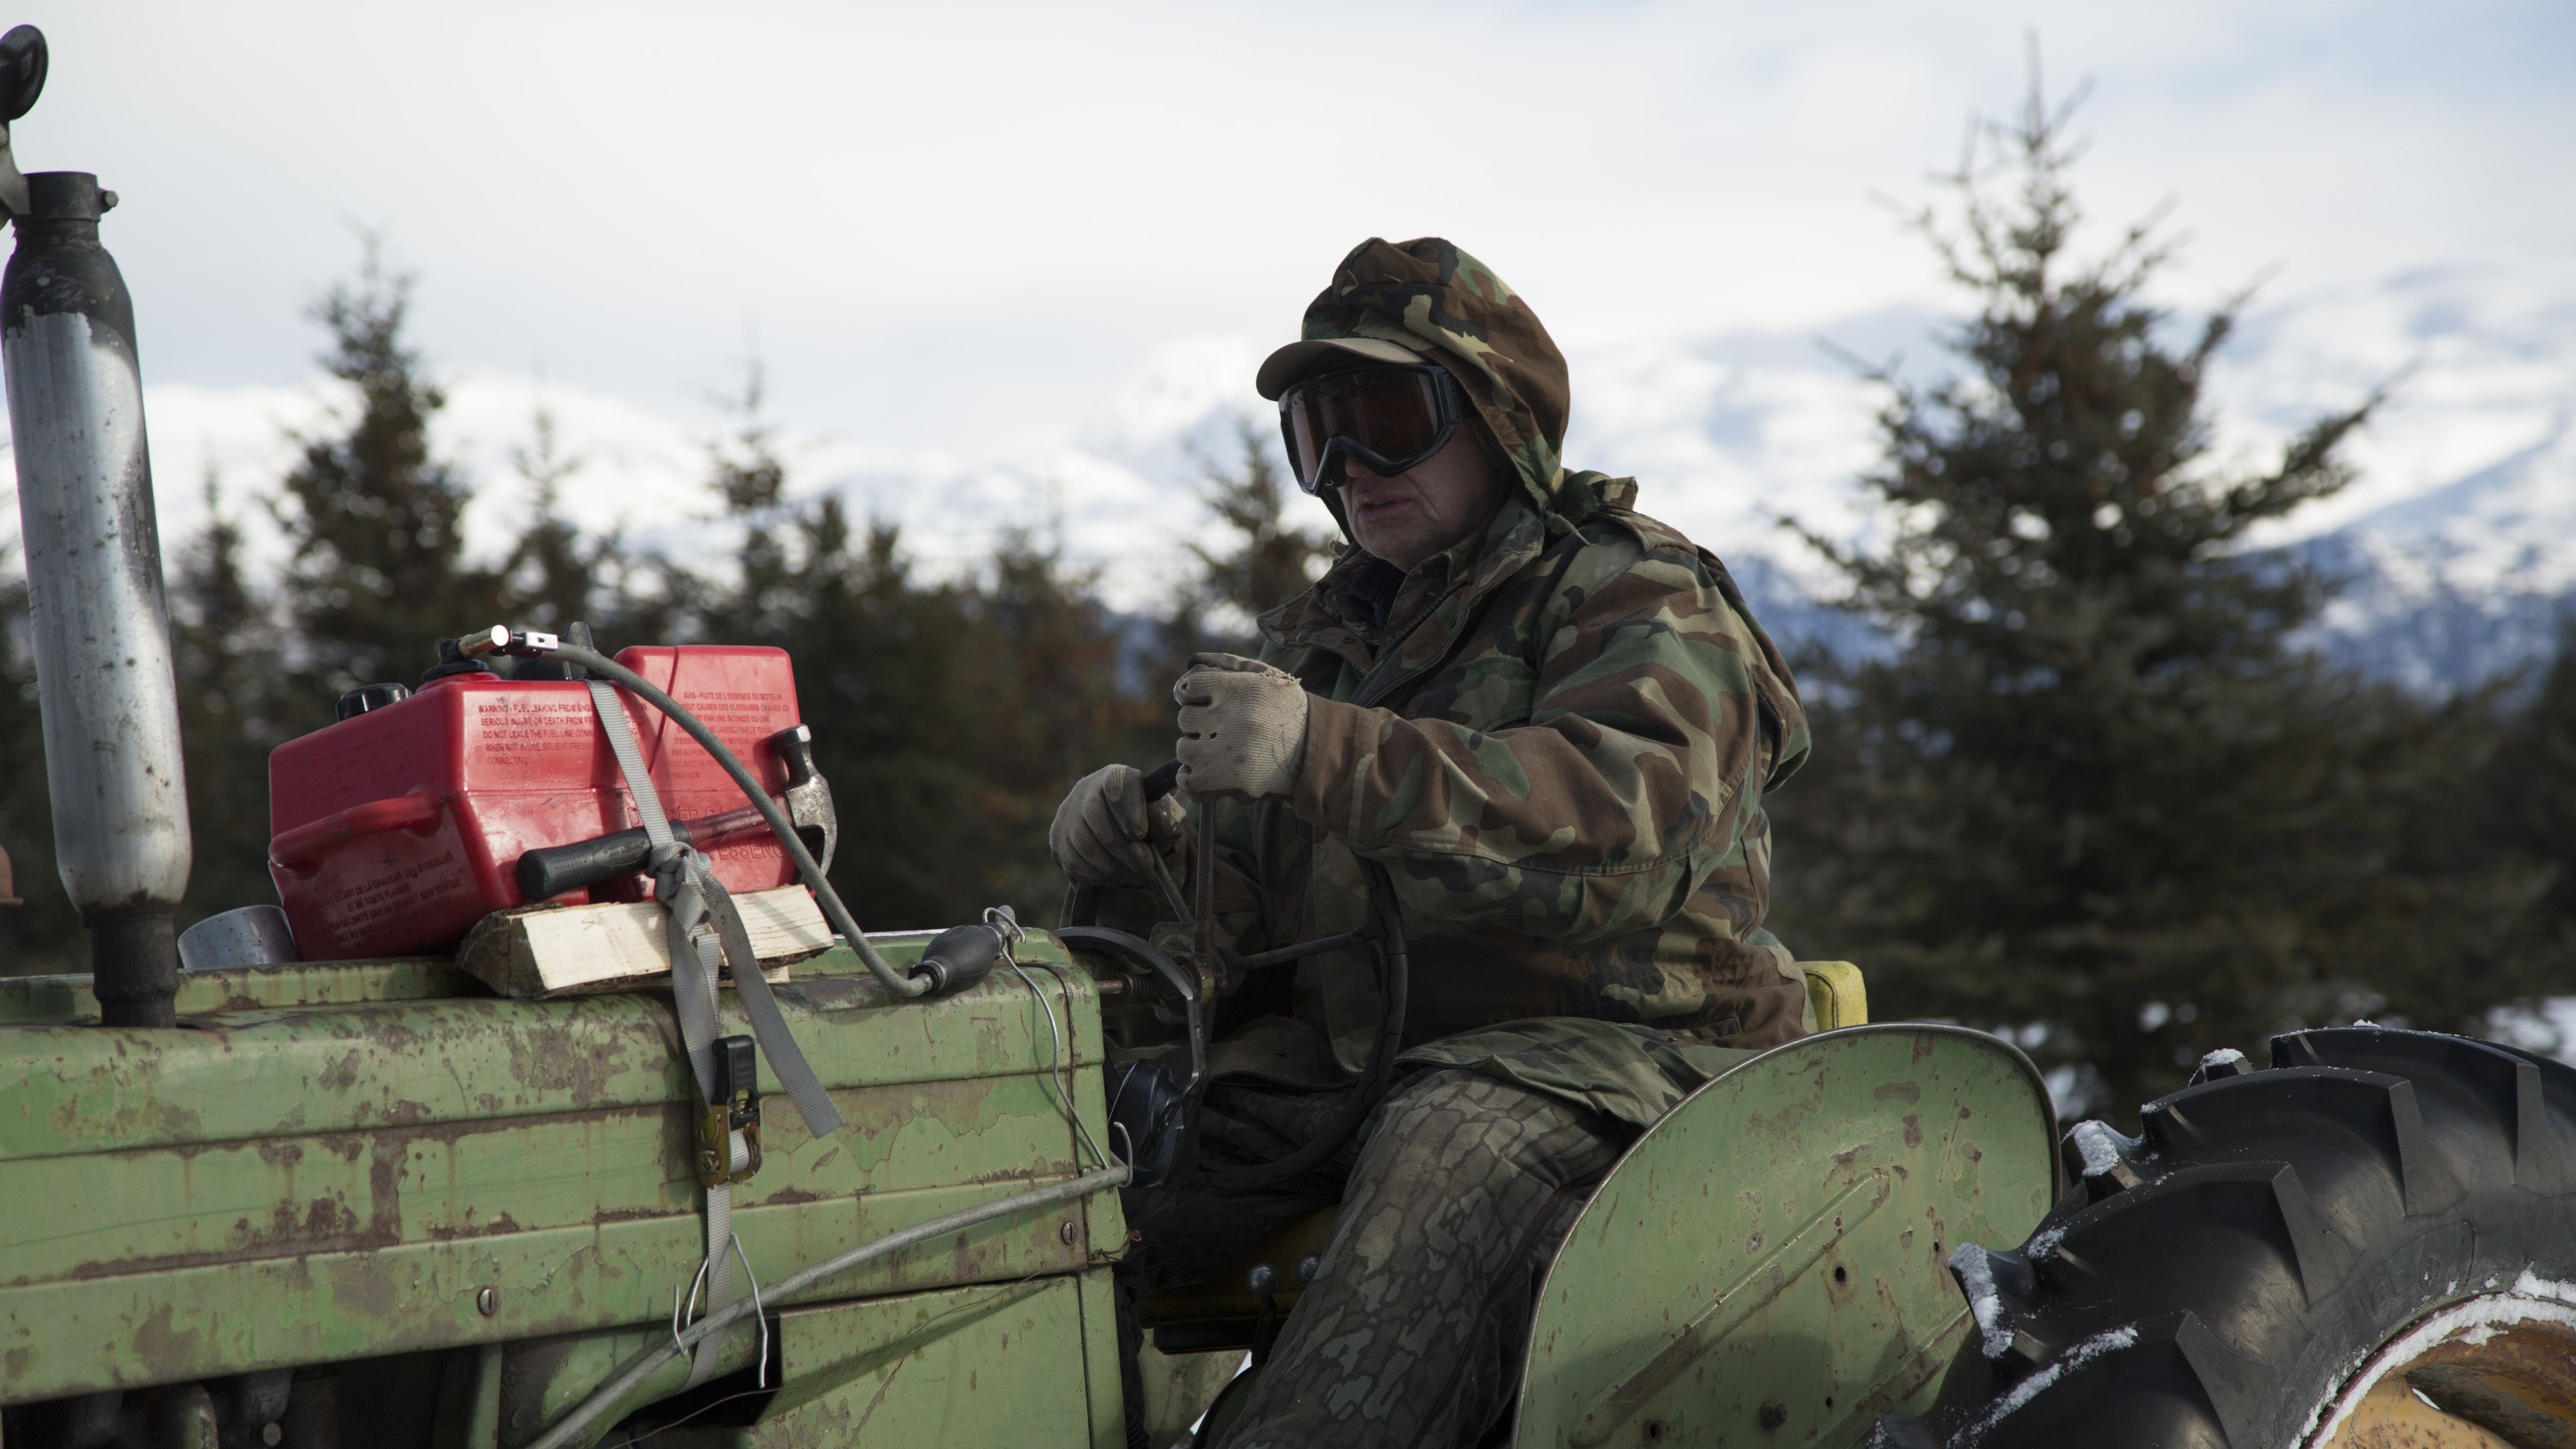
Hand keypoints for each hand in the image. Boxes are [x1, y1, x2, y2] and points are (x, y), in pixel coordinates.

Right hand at [1048, 764, 1184, 887]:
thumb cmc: (1152, 830)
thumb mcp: (1167, 822)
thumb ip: (1163, 817)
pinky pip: (1074, 862)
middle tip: (1146, 870)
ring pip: (1083, 842)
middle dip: (1124, 849)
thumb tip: (1153, 815)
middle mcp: (1087, 790)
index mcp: (1117, 777)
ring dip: (1114, 867)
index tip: (1139, 834)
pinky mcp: (1058, 841)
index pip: (1116, 782)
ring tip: (1137, 877)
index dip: (1126, 808)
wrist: (1131, 849)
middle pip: (1095, 814)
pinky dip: (1098, 876)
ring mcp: (1068, 815)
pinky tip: (1117, 879)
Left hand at [1174, 652, 1308, 799]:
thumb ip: (1227, 664)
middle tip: (1219, 729)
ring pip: (1184, 749)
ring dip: (1196, 750)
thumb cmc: (1287, 709)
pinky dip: (1191, 777)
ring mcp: (1230, 751)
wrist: (1317, 750)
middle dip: (1199, 724)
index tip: (1203, 701)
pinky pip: (1189, 780)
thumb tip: (1189, 664)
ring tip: (1216, 751)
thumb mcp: (1265, 676)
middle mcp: (1232, 717)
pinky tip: (1203, 771)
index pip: (1188, 687)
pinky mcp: (1232, 779)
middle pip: (1186, 719)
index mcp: (1238, 688)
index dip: (1192, 695)